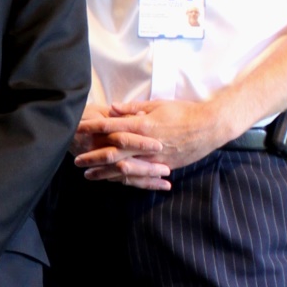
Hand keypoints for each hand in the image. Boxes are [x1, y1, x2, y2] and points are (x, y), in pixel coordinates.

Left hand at [74, 99, 231, 189]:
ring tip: (88, 175)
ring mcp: (153, 158)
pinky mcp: (162, 167)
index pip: (110, 126)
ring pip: (123, 168)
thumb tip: (112, 108)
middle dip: (92, 157)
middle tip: (76, 160)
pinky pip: (139, 176)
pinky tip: (112, 181)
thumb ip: (133, 107)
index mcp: (142, 125)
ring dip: (104, 172)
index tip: (77, 129)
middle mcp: (145, 144)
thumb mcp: (158, 105)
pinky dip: (124, 180)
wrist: (210, 127)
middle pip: (112, 152)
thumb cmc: (184, 111)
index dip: (92, 128)